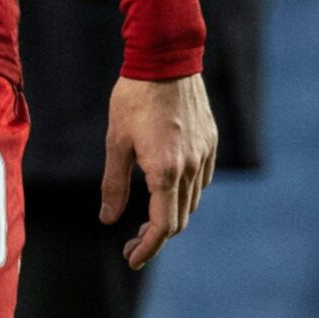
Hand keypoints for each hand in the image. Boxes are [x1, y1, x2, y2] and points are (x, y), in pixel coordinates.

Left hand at [100, 73, 216, 269]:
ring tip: (145, 216)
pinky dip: (184, 192)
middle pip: (179, 219)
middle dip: (156, 236)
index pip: (163, 226)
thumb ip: (114, 184)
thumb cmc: (133, 98)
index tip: (132, 257)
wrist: (166, 59)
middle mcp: (190, 167)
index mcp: (165, 171)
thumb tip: (108, 220)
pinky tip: (165, 185)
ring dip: (171, 214)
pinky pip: (201, 179)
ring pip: (192, 200)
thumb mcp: (116, 142)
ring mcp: (204, 154)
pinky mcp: (210, 141)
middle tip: (131, 241)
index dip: (148, 247)